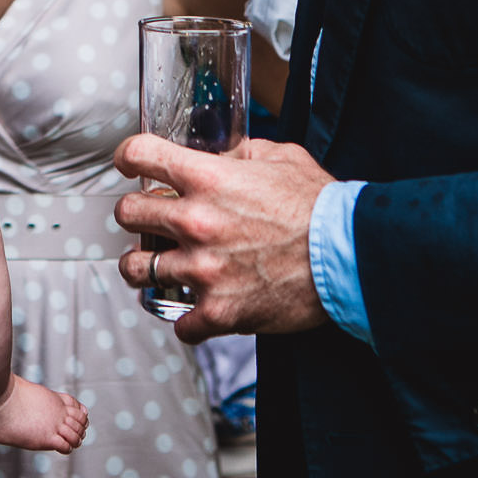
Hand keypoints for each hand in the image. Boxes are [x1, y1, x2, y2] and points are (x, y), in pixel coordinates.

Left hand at [112, 134, 332, 340]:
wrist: (349, 256)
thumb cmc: (320, 206)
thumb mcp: (280, 157)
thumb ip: (240, 154)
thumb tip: (220, 156)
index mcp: (208, 178)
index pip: (140, 154)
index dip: (129, 156)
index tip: (130, 164)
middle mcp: (196, 221)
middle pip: (127, 212)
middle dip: (135, 212)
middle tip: (148, 219)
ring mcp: (203, 270)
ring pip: (137, 268)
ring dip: (145, 266)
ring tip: (157, 266)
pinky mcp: (219, 312)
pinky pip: (179, 323)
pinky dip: (187, 318)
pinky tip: (197, 309)